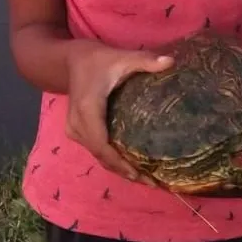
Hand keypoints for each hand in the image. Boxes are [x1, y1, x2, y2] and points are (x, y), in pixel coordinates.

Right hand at [64, 42, 174, 182]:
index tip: (140, 175)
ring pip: (98, 156)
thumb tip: (171, 62)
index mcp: (88, 110)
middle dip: (125, 171)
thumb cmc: (97, 60)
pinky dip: (112, 160)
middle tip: (151, 183)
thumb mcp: (121, 57)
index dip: (120, 163)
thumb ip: (144, 61)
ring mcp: (75, 131)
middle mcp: (77, 125)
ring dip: (119, 169)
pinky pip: (96, 151)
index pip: (101, 145)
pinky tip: (131, 167)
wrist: (70, 61)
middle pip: (101, 156)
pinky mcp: (76, 133)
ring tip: (144, 179)